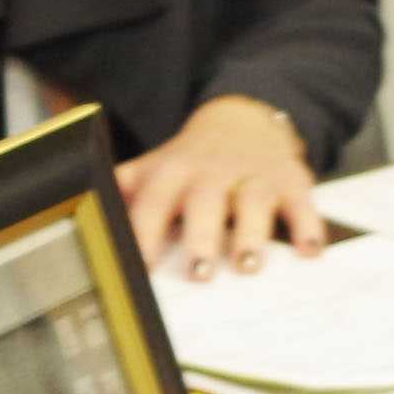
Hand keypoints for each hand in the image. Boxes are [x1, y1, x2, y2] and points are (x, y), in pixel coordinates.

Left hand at [120, 95, 326, 280]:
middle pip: (204, 202)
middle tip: (199, 274)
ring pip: (252, 201)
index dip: (145, 234)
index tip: (140, 269)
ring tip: (248, 266)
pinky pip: (301, 202)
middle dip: (201, 237)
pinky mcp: (289, 180)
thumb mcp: (155, 168)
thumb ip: (124, 192)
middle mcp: (212, 174)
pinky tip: (310, 251)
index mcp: (172, 173)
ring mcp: (252, 176)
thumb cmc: (191, 161)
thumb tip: (83, 216)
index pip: (153, 203)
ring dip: (250, 233)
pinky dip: (308, 226)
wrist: (244, 120)